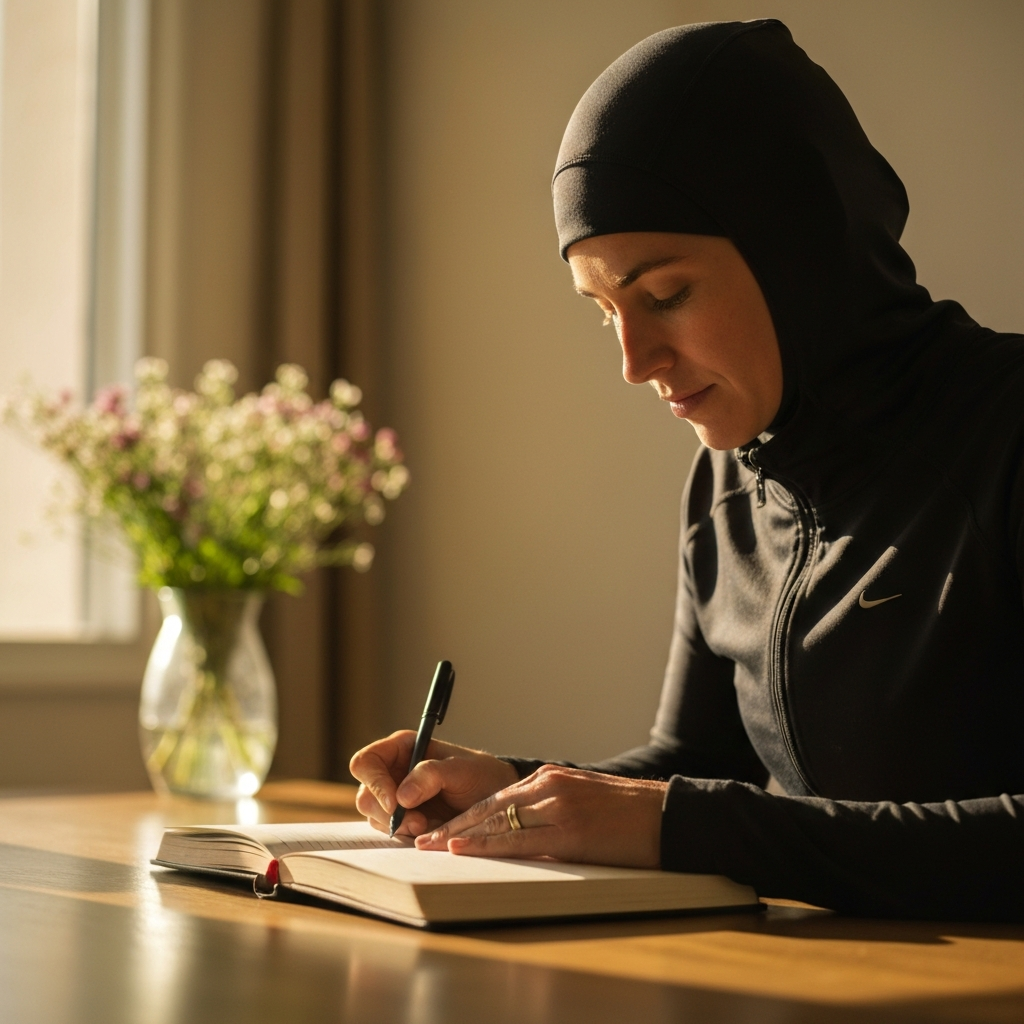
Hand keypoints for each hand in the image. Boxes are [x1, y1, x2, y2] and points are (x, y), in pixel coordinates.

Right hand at [350, 731, 518, 836]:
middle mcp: (393, 771)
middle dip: (387, 813)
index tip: (395, 803)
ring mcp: (394, 797)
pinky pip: (389, 831)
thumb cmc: (480, 776)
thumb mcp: (461, 769)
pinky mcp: (402, 819)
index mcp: (402, 748)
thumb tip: (401, 796)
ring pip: (374, 816)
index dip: (374, 782)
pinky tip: (428, 830)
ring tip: (428, 825)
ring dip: (398, 826)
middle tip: (418, 823)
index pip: (366, 762)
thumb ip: (431, 774)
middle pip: (365, 794)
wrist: (496, 803)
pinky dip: (405, 835)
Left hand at [414, 765, 666, 867]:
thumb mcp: (583, 802)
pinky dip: (486, 845)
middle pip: (489, 806)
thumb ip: (550, 810)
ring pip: (496, 820)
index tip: (441, 830)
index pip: (497, 797)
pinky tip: (463, 849)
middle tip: (421, 838)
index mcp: (551, 777)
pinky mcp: (569, 830)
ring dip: (460, 836)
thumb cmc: (629, 815)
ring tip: (431, 846)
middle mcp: (549, 785)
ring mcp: (558, 805)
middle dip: (453, 824)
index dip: (465, 815)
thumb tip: (520, 833)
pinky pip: (518, 839)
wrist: (668, 815)